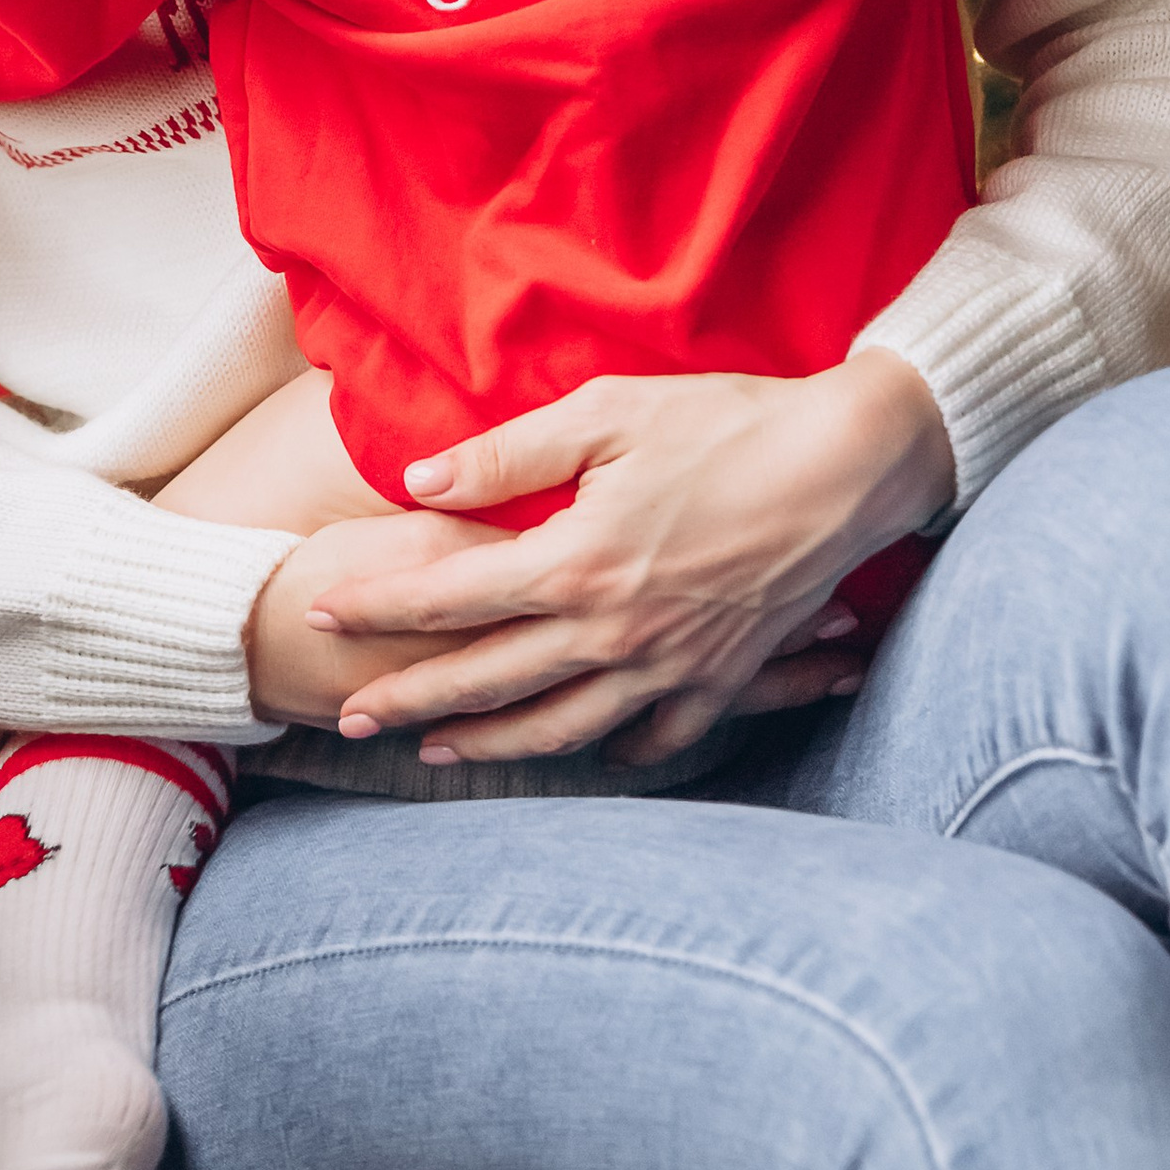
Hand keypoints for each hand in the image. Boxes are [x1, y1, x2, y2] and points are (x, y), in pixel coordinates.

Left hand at [300, 353, 955, 767]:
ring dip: (489, 744)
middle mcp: (613, 632)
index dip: (379, 604)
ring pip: (559, 728)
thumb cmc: (724, 423)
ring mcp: (669, 667)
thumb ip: (506, 457)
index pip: (449, 595)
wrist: (848, 466)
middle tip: (348, 714)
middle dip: (409, 700)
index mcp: (577, 563)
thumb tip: (418, 483)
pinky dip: (608, 750)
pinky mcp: (719, 679)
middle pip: (487, 681)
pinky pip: (651, 739)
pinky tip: (581, 747)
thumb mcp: (607, 415)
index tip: (322, 609)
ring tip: (436, 754)